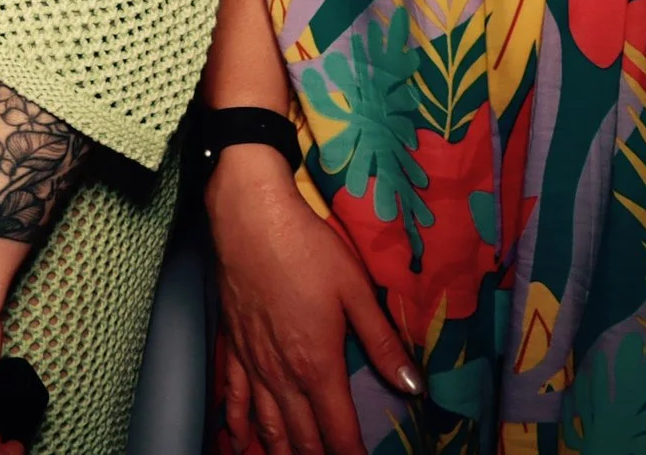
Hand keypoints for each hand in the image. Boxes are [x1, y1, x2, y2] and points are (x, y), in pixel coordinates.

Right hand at [206, 146, 420, 454]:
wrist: (248, 216)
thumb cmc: (306, 247)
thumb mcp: (355, 289)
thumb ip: (383, 342)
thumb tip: (414, 386)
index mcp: (317, 363)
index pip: (338, 430)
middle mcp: (281, 373)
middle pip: (302, 436)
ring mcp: (252, 362)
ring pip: (266, 424)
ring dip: (280, 451)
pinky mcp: (232, 345)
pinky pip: (231, 396)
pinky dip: (236, 424)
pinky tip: (237, 441)